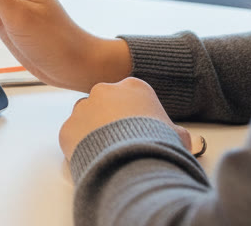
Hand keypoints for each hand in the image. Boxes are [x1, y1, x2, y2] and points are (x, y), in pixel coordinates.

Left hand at [59, 77, 199, 160]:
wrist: (134, 164)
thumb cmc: (158, 147)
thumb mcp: (177, 135)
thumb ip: (174, 131)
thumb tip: (182, 139)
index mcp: (134, 87)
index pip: (130, 97)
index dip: (134, 116)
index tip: (137, 131)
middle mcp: (104, 91)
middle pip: (105, 104)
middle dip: (110, 121)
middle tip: (120, 143)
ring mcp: (83, 108)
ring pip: (85, 118)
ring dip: (92, 131)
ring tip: (107, 153)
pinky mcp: (67, 127)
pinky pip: (73, 136)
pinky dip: (80, 147)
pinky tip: (95, 159)